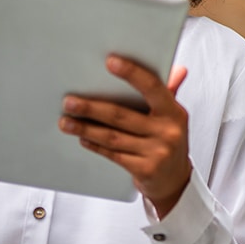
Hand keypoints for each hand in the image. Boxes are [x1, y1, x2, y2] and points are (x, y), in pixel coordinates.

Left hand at [60, 56, 190, 216]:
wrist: (175, 181)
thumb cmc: (169, 143)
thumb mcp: (173, 117)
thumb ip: (169, 92)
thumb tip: (178, 69)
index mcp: (174, 112)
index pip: (153, 87)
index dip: (132, 73)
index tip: (110, 62)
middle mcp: (167, 131)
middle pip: (122, 115)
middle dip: (92, 107)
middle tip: (70, 101)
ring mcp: (157, 152)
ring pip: (113, 137)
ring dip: (86, 128)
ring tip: (66, 121)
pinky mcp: (145, 170)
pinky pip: (113, 154)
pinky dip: (95, 146)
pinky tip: (83, 138)